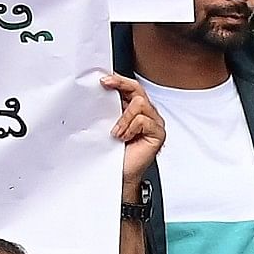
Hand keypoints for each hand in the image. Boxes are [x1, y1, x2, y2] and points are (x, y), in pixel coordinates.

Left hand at [99, 71, 164, 198]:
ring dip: (124, 117)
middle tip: (106, 85)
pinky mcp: (157, 133)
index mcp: (132, 109)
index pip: (130, 87)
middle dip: (121, 85)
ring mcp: (153, 123)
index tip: (103, 79)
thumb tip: (95, 93)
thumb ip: (105, 109)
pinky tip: (124, 138)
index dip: (118, 80)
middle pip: (138, 89)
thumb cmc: (110, 152)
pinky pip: (144, 120)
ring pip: (140, 103)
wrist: (116, 174)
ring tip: (116, 131)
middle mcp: (145, 113)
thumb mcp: (104, 124)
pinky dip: (131, 127)